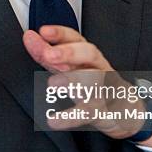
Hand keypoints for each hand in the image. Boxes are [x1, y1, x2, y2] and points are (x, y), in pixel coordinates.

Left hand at [23, 25, 149, 139]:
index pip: (76, 38)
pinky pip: (88, 111)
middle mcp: (97, 66)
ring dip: (74, 79)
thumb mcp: (67, 67)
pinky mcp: (103, 109)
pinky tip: (53, 120)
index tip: (43, 31)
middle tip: (49, 55)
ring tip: (52, 83)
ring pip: (95, 80)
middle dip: (69, 52)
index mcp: (87, 54)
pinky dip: (70, 117)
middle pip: (89, 53)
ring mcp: (103, 88)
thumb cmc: (90, 82)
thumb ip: (47, 54)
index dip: (60, 33)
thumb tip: (29, 37)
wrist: (122, 108)